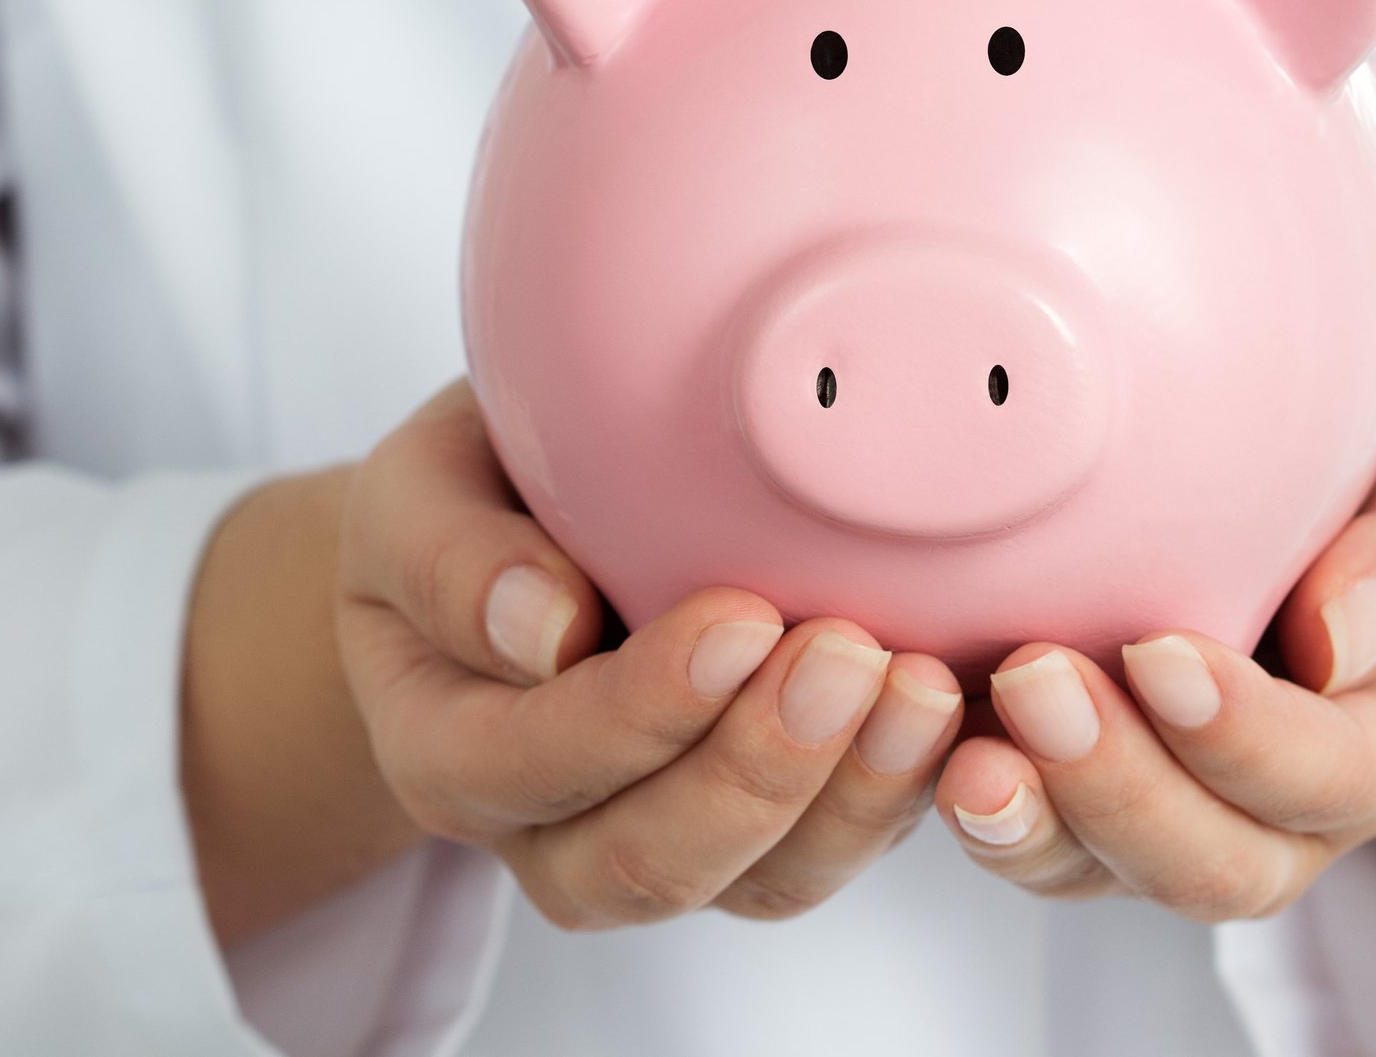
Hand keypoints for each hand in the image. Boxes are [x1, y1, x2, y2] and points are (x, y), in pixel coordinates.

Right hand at [184, 382, 964, 946]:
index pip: (524, 766)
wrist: (509, 543)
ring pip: (760, 883)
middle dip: (756, 771)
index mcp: (445, 748)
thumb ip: (451, 554)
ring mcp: (667, 839)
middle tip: (842, 655)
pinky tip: (956, 705)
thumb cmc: (466, 507)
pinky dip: (904, 789)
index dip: (634, 713)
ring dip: (849, 797)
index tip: (735, 617)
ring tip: (920, 688)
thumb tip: (541, 627)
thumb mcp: (419, 492)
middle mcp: (548, 830)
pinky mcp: (771, 823)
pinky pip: (838, 846)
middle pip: (645, 864)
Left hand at [931, 403, 1375, 919]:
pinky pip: (1021, 838)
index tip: (1166, 653)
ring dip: (1033, 816)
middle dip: (1121, 788)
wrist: (1302, 504)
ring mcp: (1166, 818)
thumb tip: (1340, 636)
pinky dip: (969, 802)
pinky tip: (923, 743)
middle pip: (1211, 864)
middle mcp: (1277, 815)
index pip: (1332, 778)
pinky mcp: (1071, 800)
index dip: (1249, 739)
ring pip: (1100, 874)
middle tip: (1039, 681)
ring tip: (970, 750)